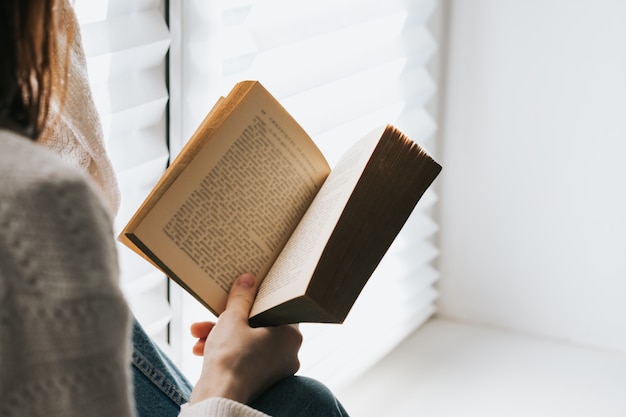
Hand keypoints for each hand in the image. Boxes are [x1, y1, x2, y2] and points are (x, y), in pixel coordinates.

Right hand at [189, 273, 302, 404]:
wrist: (218, 397)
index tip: (245, 291)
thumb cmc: (231, 357)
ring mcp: (273, 368)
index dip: (259, 296)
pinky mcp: (257, 379)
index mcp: (290, 335)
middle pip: (258, 324)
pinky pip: (242, 357)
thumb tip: (248, 279)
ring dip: (219, 333)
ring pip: (246, 341)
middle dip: (229, 318)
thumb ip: (241, 297)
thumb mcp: (233, 318)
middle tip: (215, 311)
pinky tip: (198, 347)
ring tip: (198, 330)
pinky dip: (222, 350)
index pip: (278, 307)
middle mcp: (287, 352)